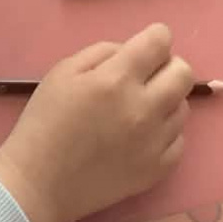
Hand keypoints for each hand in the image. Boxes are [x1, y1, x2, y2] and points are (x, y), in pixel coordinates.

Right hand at [0, 23, 191, 221]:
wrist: (38, 183)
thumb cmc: (45, 122)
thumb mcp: (63, 72)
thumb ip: (103, 52)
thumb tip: (134, 52)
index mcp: (116, 79)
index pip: (160, 42)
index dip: (155, 38)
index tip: (146, 46)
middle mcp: (144, 108)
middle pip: (184, 73)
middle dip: (168, 66)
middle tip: (147, 76)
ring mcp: (155, 142)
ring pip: (183, 107)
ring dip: (166, 101)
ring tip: (138, 110)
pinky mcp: (158, 170)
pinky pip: (179, 140)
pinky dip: (165, 133)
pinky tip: (141, 137)